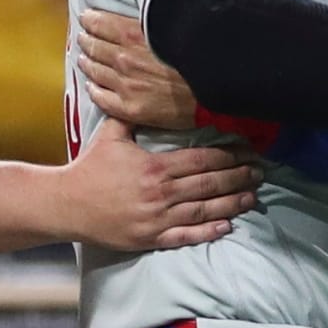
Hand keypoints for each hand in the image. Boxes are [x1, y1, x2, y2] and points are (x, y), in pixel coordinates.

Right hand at [61, 117, 258, 248]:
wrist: (67, 204)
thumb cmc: (90, 168)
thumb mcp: (112, 133)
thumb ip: (133, 114)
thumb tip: (146, 89)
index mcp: (155, 166)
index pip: (202, 159)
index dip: (229, 155)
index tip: (246, 152)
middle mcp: (160, 193)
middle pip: (209, 184)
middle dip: (238, 177)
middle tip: (259, 173)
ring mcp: (157, 218)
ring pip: (204, 210)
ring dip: (231, 203)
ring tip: (252, 196)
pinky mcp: (150, 237)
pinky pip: (186, 236)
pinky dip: (208, 231)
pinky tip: (227, 225)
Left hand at [77, 9, 197, 129]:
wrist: (214, 89)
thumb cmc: (197, 57)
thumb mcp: (172, 28)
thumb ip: (149, 23)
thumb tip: (137, 13)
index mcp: (134, 36)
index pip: (100, 23)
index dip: (90, 20)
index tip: (86, 18)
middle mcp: (124, 59)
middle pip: (94, 47)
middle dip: (87, 40)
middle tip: (84, 38)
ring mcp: (125, 85)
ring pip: (94, 71)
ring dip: (86, 63)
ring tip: (83, 59)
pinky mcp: (129, 108)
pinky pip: (100, 98)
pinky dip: (93, 89)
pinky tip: (92, 86)